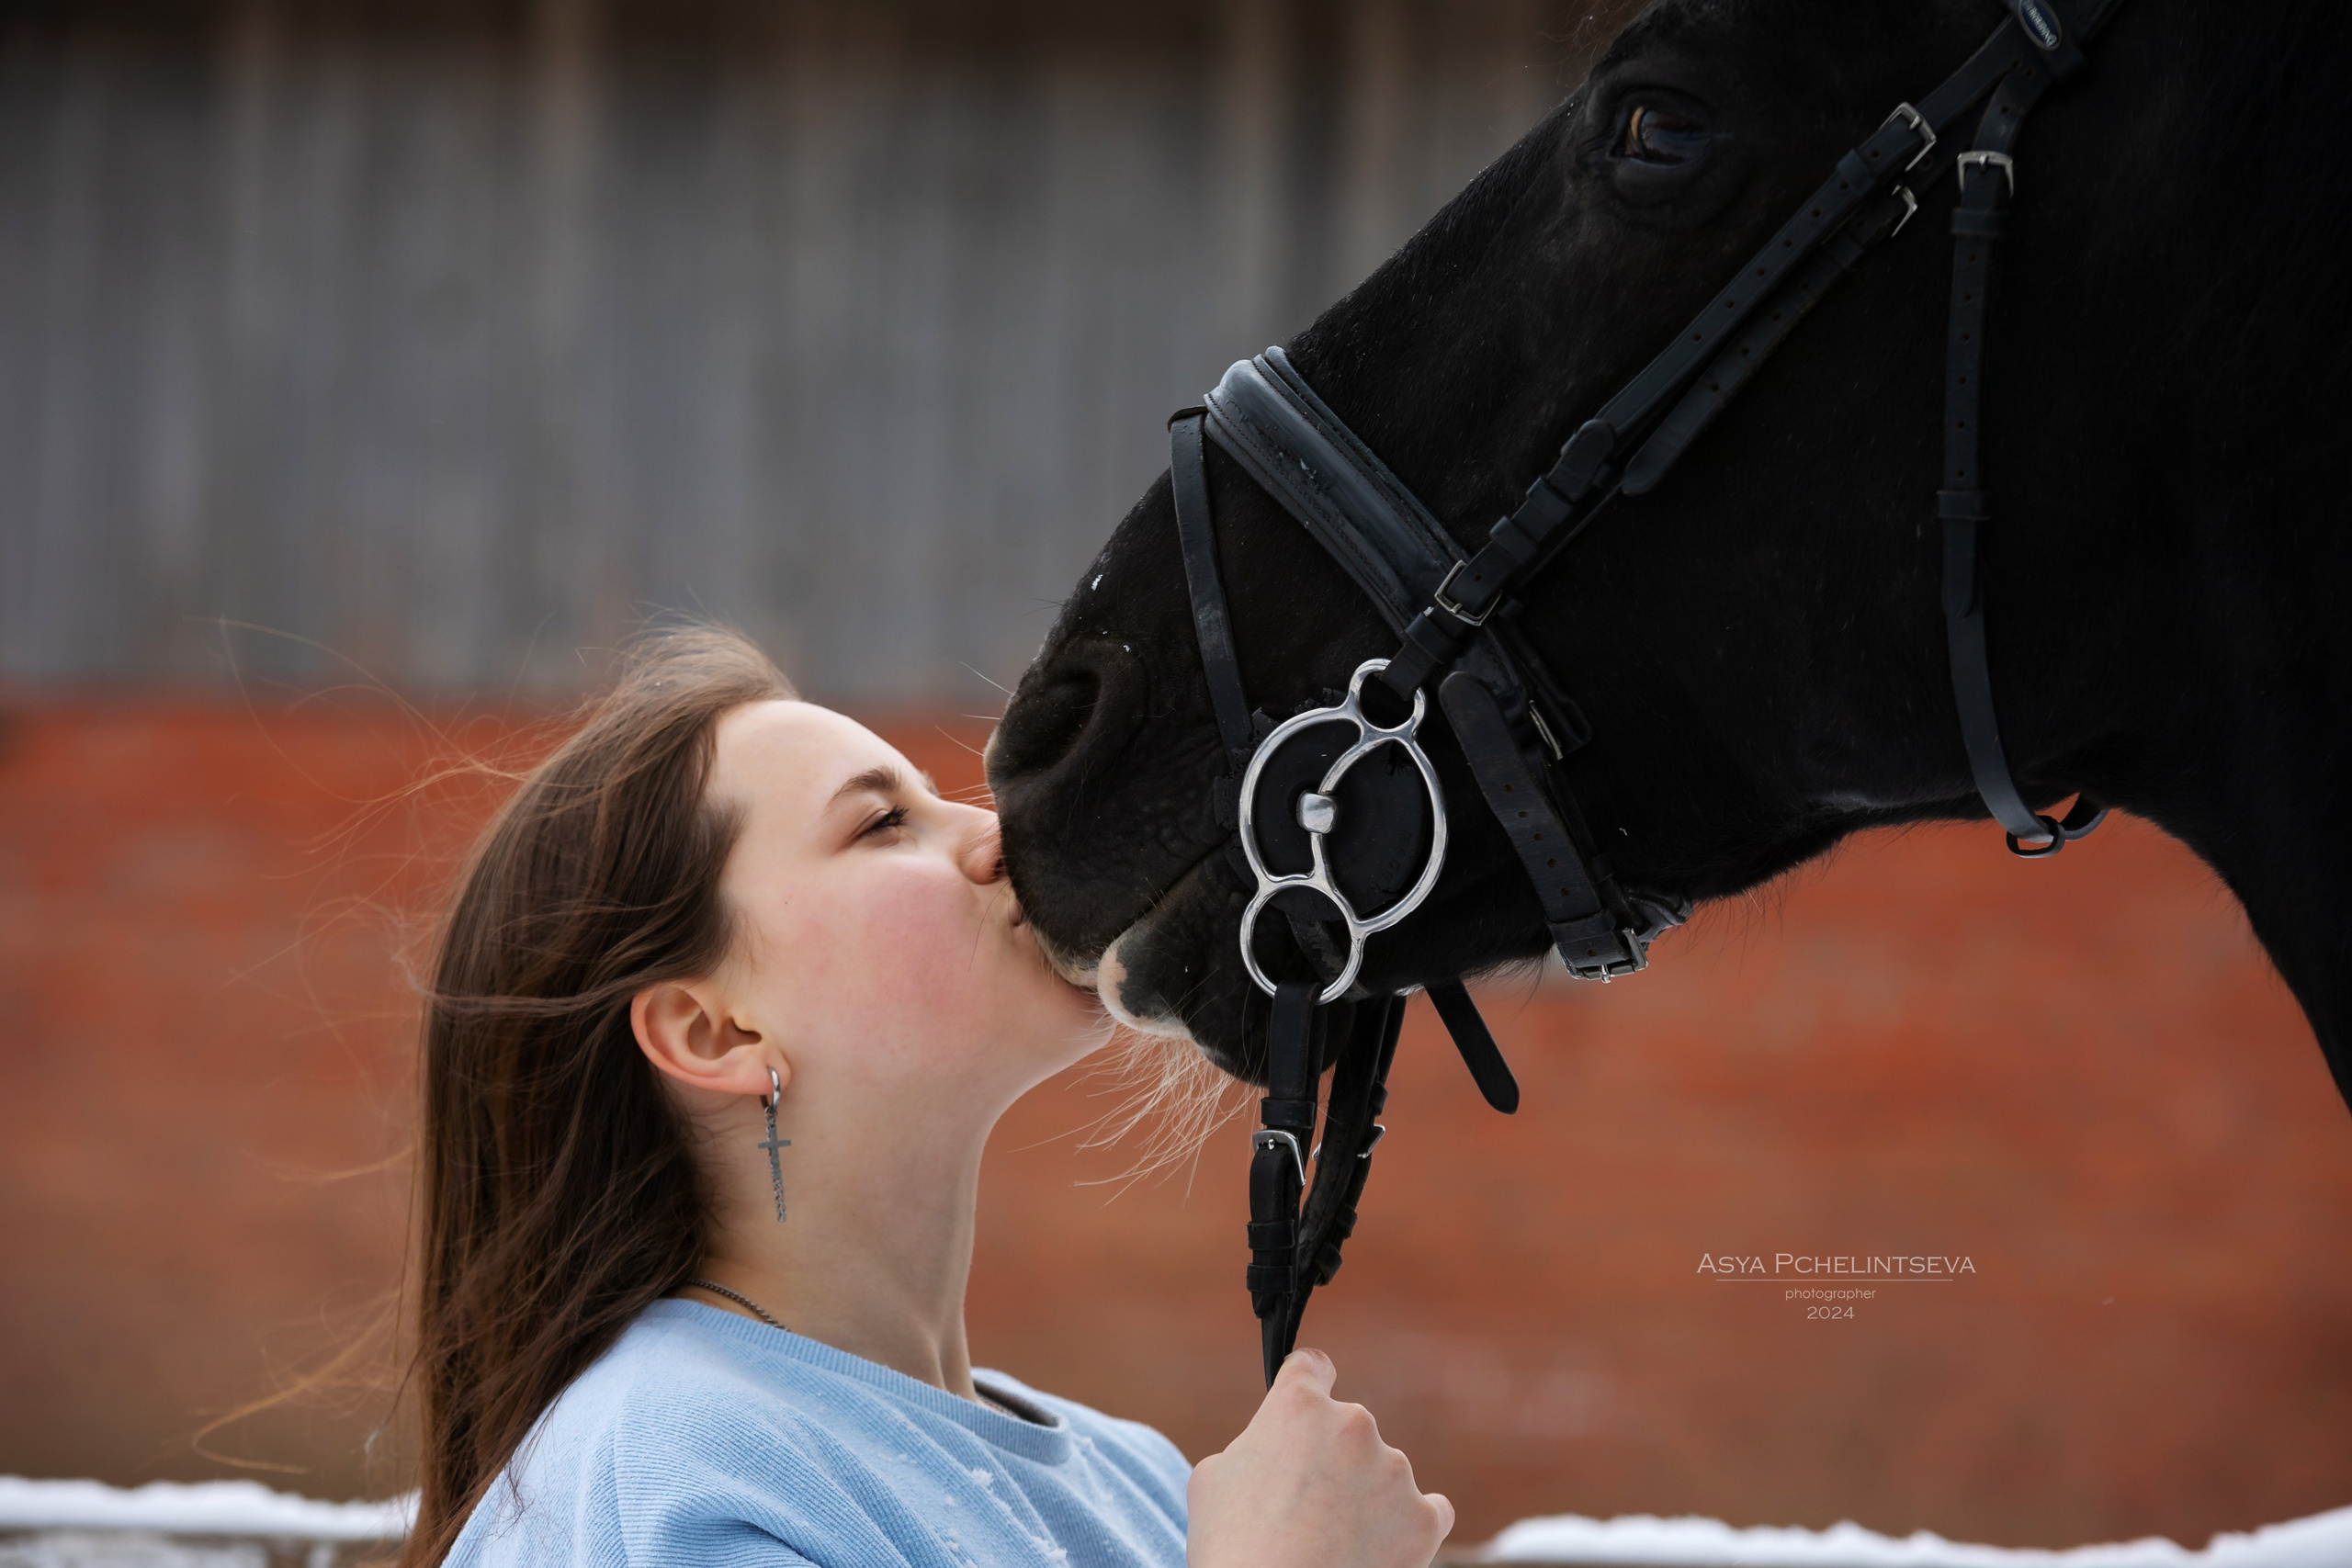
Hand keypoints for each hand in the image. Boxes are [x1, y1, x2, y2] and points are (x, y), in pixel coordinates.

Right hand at [1187, 1348, 1453, 1567]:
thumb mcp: (1213, 1478)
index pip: (1312, 1367)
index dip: (1306, 1386)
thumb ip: (1251, 1446)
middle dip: (1331, 1459)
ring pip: (1383, 1473)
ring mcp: (1395, 1471)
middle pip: (1347, 1429)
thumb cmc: (1233, 1547)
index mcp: (1299, 1406)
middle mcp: (1353, 1424)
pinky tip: (1382, 1545)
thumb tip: (1270, 1452)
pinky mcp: (1424, 1518)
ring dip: (1365, 1496)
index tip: (1308, 1403)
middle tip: (1304, 1507)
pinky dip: (1407, 1525)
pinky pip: (1428, 1511)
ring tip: (1332, 1541)